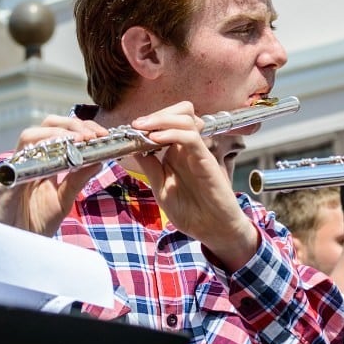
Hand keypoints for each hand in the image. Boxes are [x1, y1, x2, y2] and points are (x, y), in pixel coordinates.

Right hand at [0, 116, 106, 235]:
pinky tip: (57, 158)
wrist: (20, 243)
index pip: (61, 132)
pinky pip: (18, 163)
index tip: (103, 134)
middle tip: (92, 135)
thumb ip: (79, 179)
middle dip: (72, 124)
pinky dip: (37, 157)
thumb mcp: (65, 198)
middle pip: (46, 126)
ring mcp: (17, 169)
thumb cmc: (38, 221)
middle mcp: (30, 159)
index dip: (81, 127)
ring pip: (30, 136)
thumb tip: (100, 158)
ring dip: (57, 134)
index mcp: (45, 161)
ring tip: (79, 140)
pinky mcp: (7, 183)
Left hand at [130, 102, 257, 268]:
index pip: (168, 124)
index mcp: (178, 155)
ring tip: (143, 128)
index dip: (150, 122)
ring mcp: (199, 153)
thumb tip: (134, 148)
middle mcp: (189, 150)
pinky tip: (156, 139)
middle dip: (157, 114)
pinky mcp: (207, 160)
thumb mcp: (162, 190)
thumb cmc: (192, 213)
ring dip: (162, 119)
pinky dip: (172, 133)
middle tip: (137, 124)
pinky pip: (191, 138)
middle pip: (181, 114)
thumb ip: (151, 168)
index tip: (130, 130)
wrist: (213, 230)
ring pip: (186, 120)